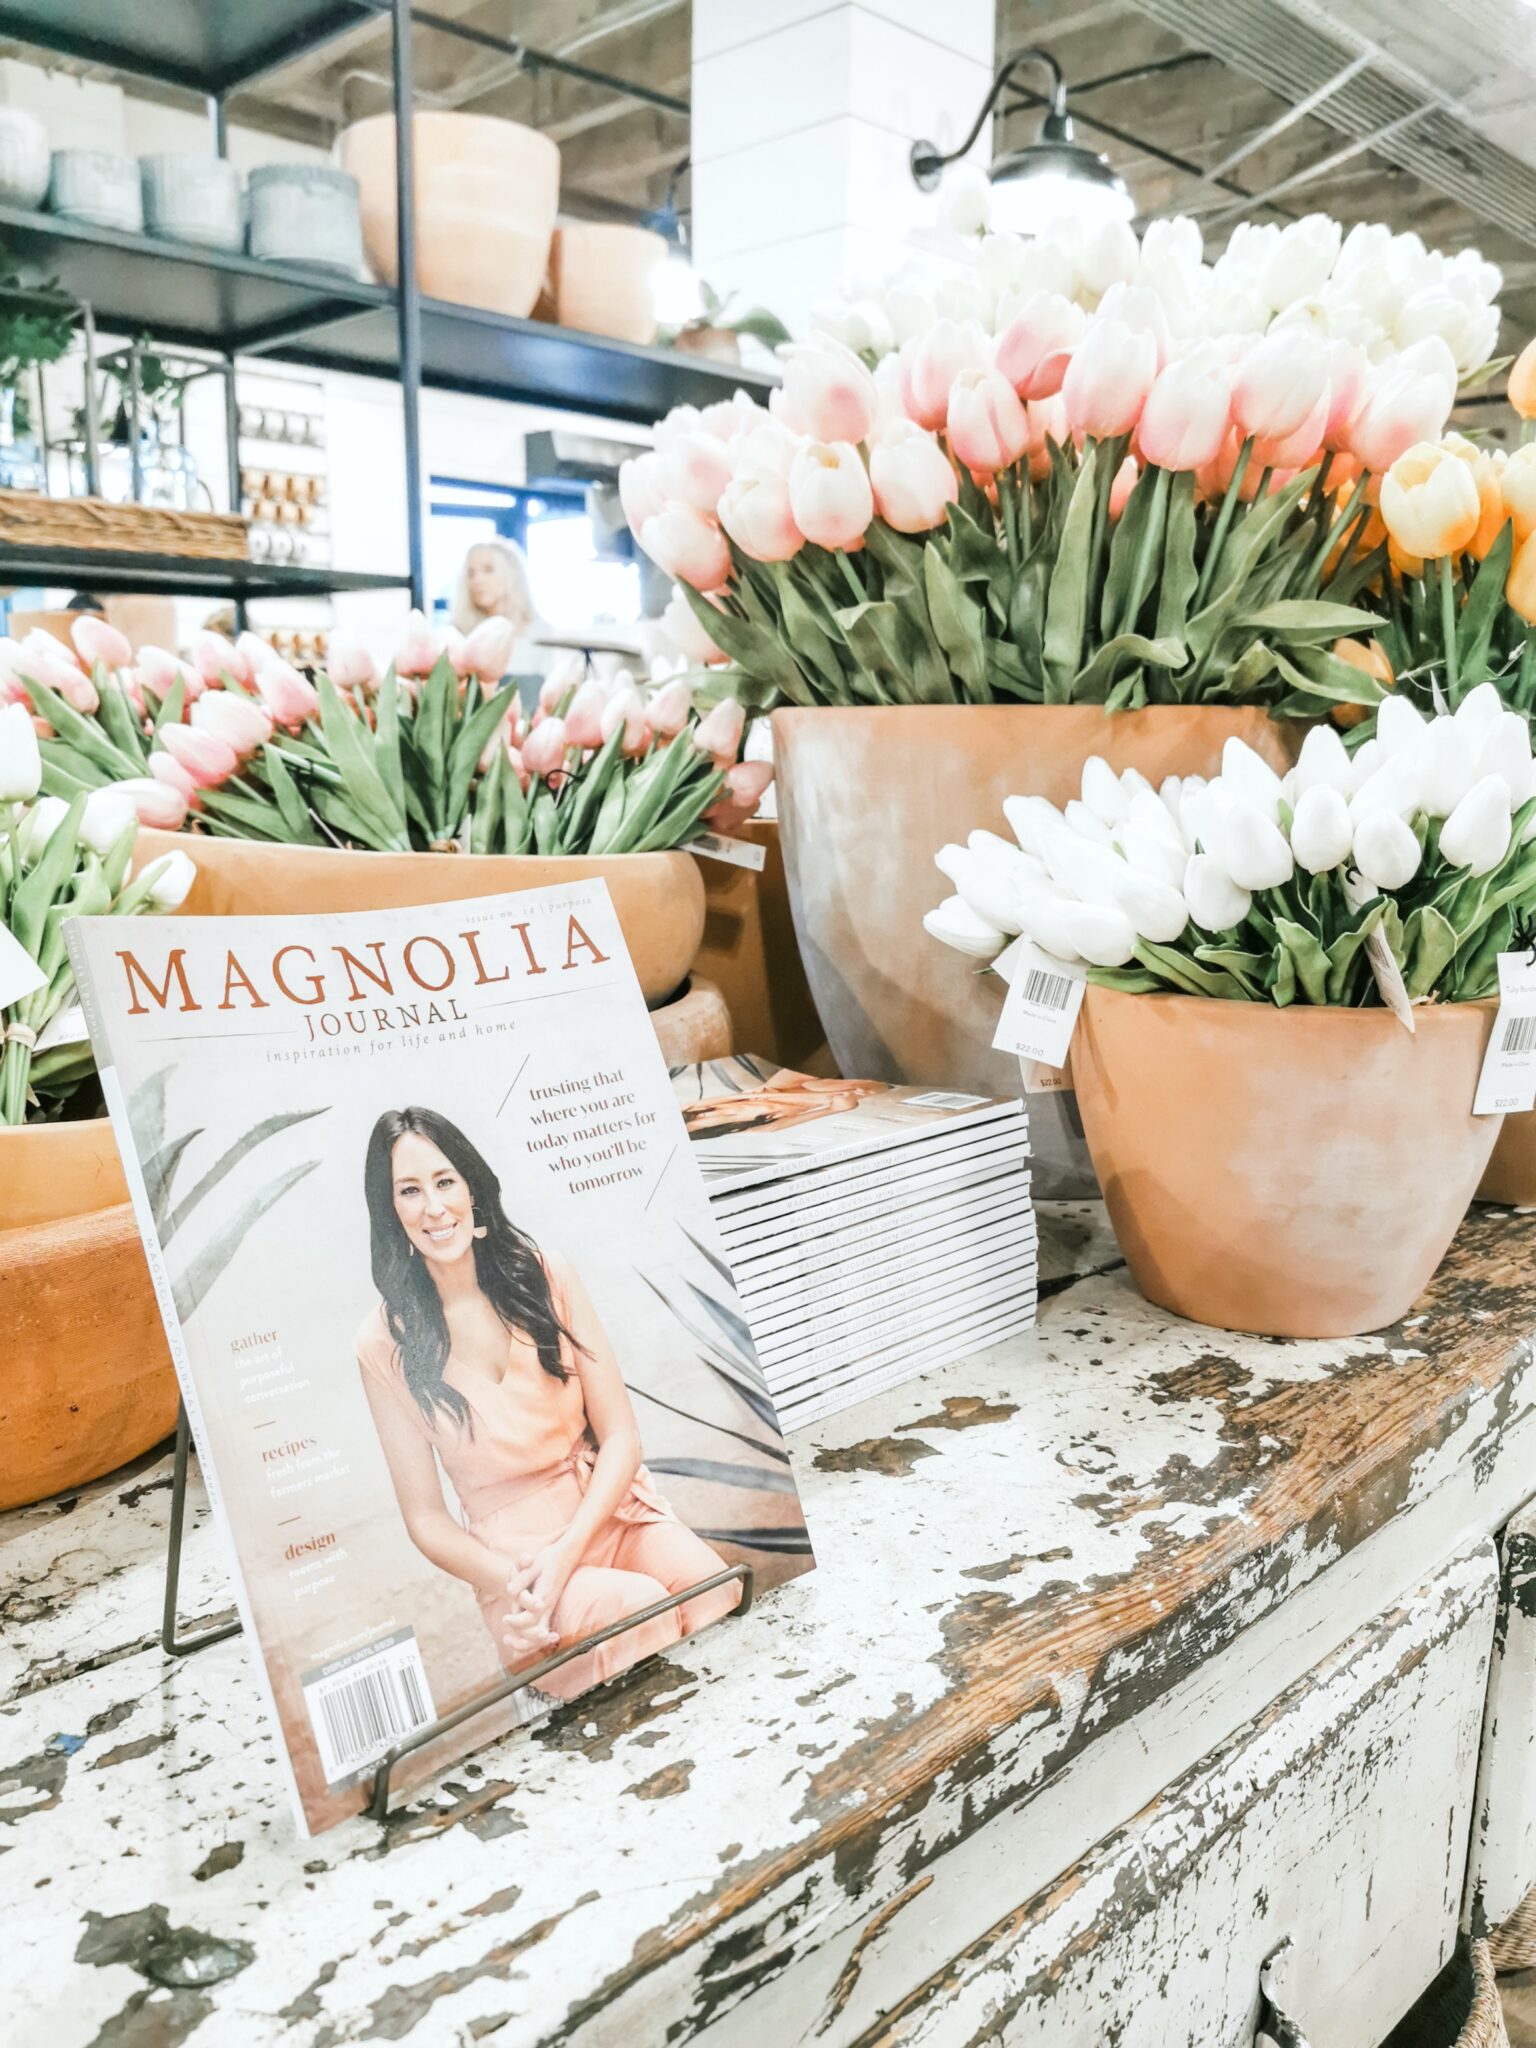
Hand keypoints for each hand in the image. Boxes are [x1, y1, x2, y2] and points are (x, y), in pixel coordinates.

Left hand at [499, 1540, 575, 1659]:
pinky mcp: (549, 1608)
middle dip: (521, 1641)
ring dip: (526, 1643)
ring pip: (540, 1634)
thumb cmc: (549, 1558)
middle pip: (536, 1633)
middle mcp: (548, 1606)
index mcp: (544, 1597)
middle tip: (506, 1639)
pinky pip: (542, 1628)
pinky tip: (521, 1643)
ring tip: (510, 1643)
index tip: (505, 1618)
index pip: (529, 1619)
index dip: (516, 1622)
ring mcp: (550, 1608)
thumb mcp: (534, 1565)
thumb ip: (522, 1579)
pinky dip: (532, 1638)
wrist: (566, 1555)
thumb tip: (509, 1591)